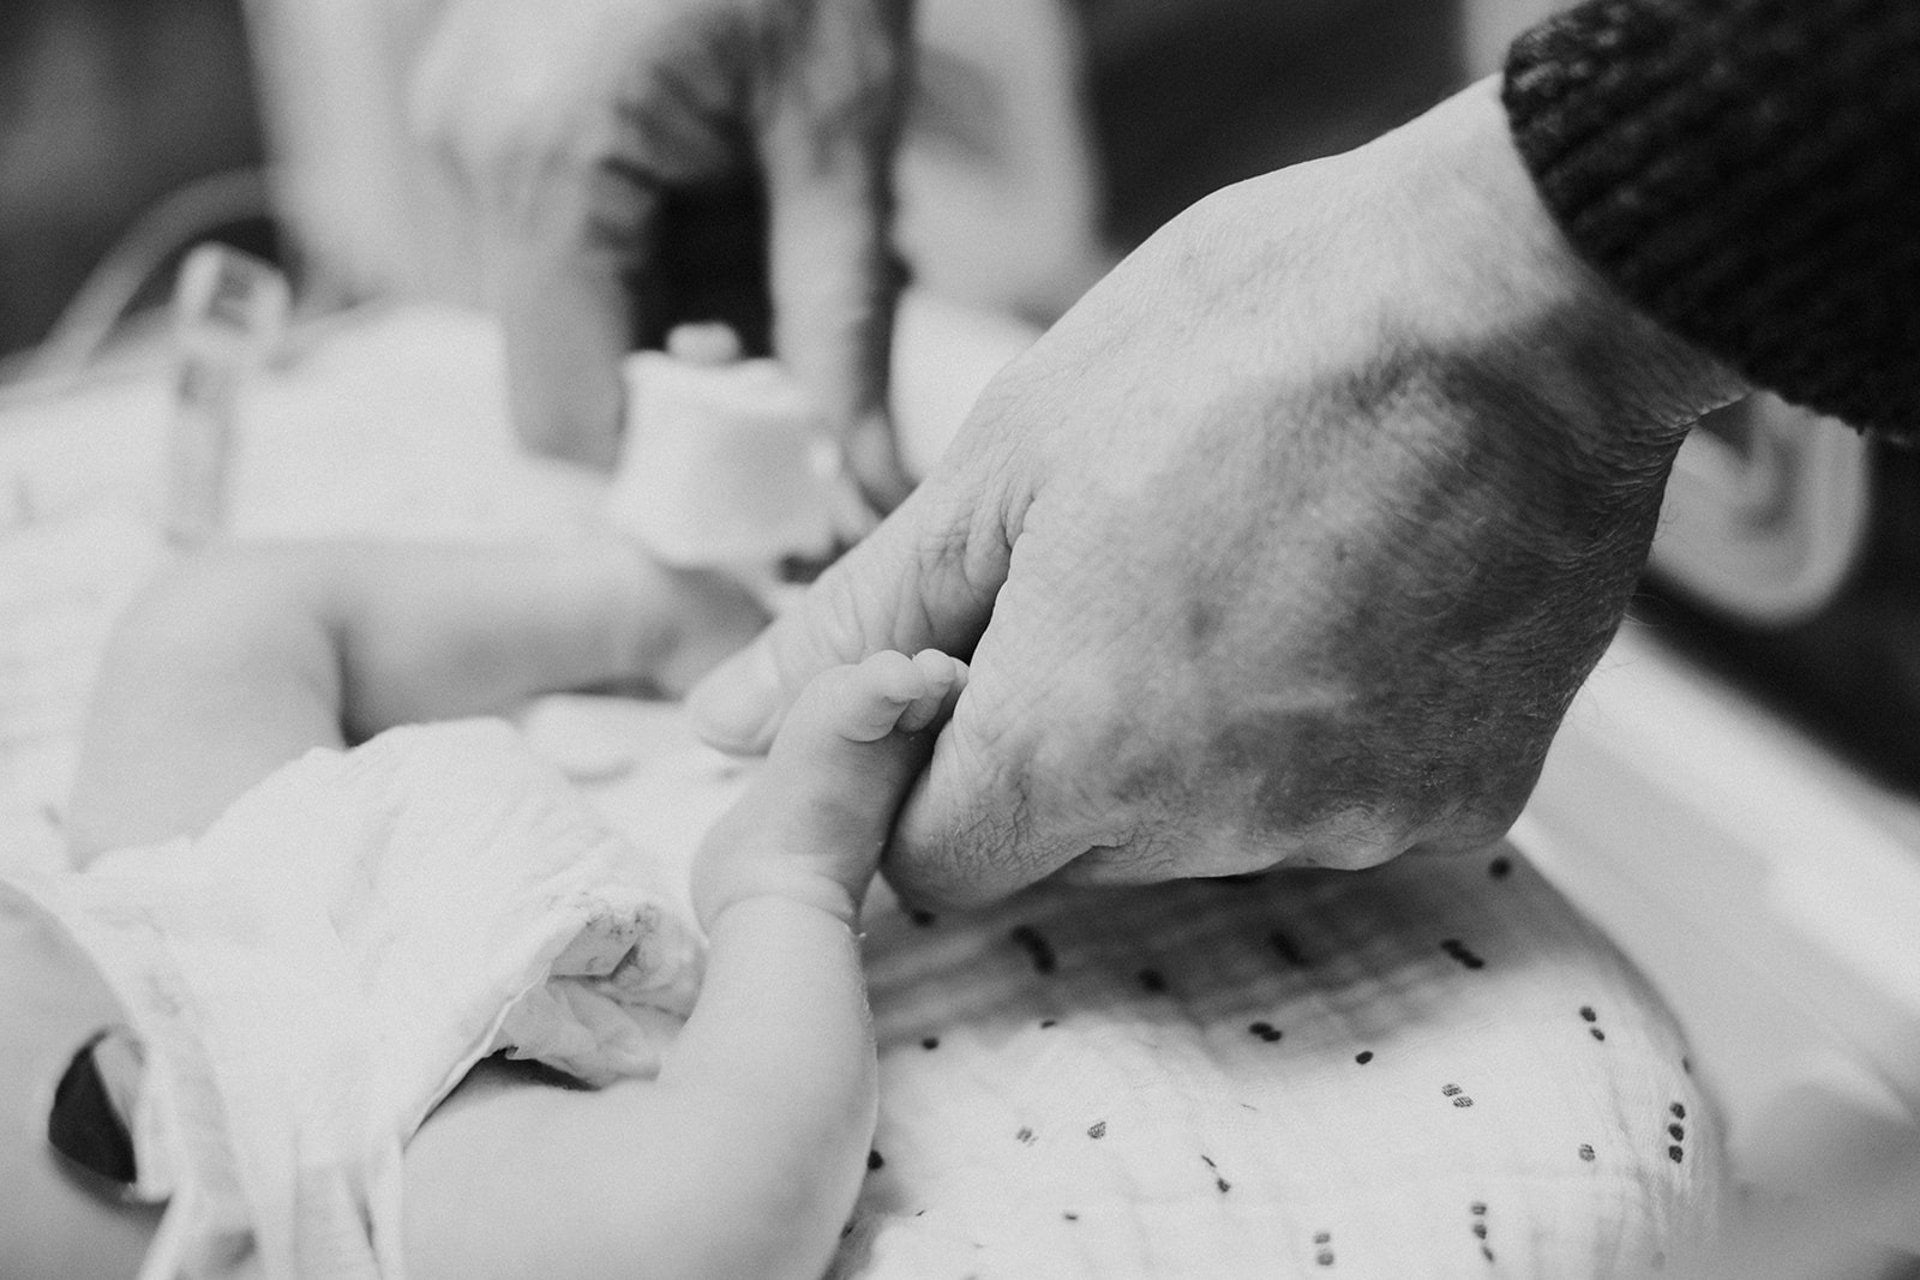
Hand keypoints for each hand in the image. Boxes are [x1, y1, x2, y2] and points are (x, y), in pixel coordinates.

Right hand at [412, 0, 913, 513]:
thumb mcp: (842, 146)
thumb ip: (845, 331)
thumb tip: (861, 488)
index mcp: (549, 162)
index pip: (566, 419)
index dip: (670, 476)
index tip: (776, 478)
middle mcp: (474, 150)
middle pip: (567, 368)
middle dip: (694, 385)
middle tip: (811, 339)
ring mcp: (469, 121)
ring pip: (569, 308)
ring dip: (683, 316)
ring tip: (785, 232)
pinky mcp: (491, 104)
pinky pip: (564, 240)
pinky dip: (657, 255)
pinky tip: (737, 194)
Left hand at [684, 78, 1745, 906]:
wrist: (1520, 292)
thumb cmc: (1252, 335)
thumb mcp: (1013, 457)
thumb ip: (863, 622)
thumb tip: (729, 720)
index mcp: (1074, 740)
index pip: (937, 861)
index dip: (927, 771)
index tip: (963, 675)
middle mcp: (1217, 823)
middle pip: (1069, 852)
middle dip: (1053, 745)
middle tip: (1112, 585)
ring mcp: (1354, 819)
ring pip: (1202, 834)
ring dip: (1187, 742)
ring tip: (1239, 572)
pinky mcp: (1465, 797)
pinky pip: (1335, 807)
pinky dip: (1314, 736)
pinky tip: (1343, 609)